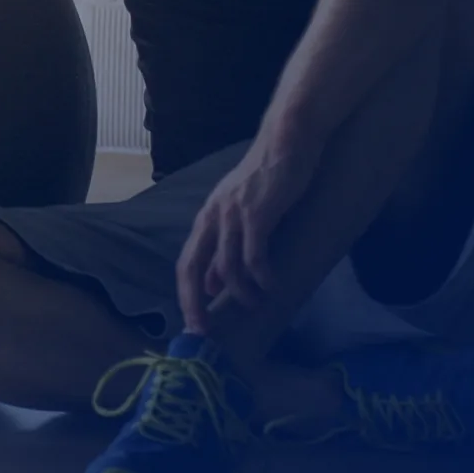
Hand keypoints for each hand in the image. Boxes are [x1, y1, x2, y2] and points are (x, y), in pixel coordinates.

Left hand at [175, 134, 320, 334]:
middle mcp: (213, 217)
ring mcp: (233, 214)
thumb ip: (224, 245)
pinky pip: (254, 254)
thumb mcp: (239, 211)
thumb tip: (212, 282)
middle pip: (193, 267)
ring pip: (227, 266)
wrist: (287, 143)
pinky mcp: (258, 213)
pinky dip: (261, 276)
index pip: (186, 262)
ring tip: (257, 304)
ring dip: (242, 292)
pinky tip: (272, 286)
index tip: (193, 322)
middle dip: (194, 302)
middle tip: (205, 329)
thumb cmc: (268, 178)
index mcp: (207, 218)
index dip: (186, 294)